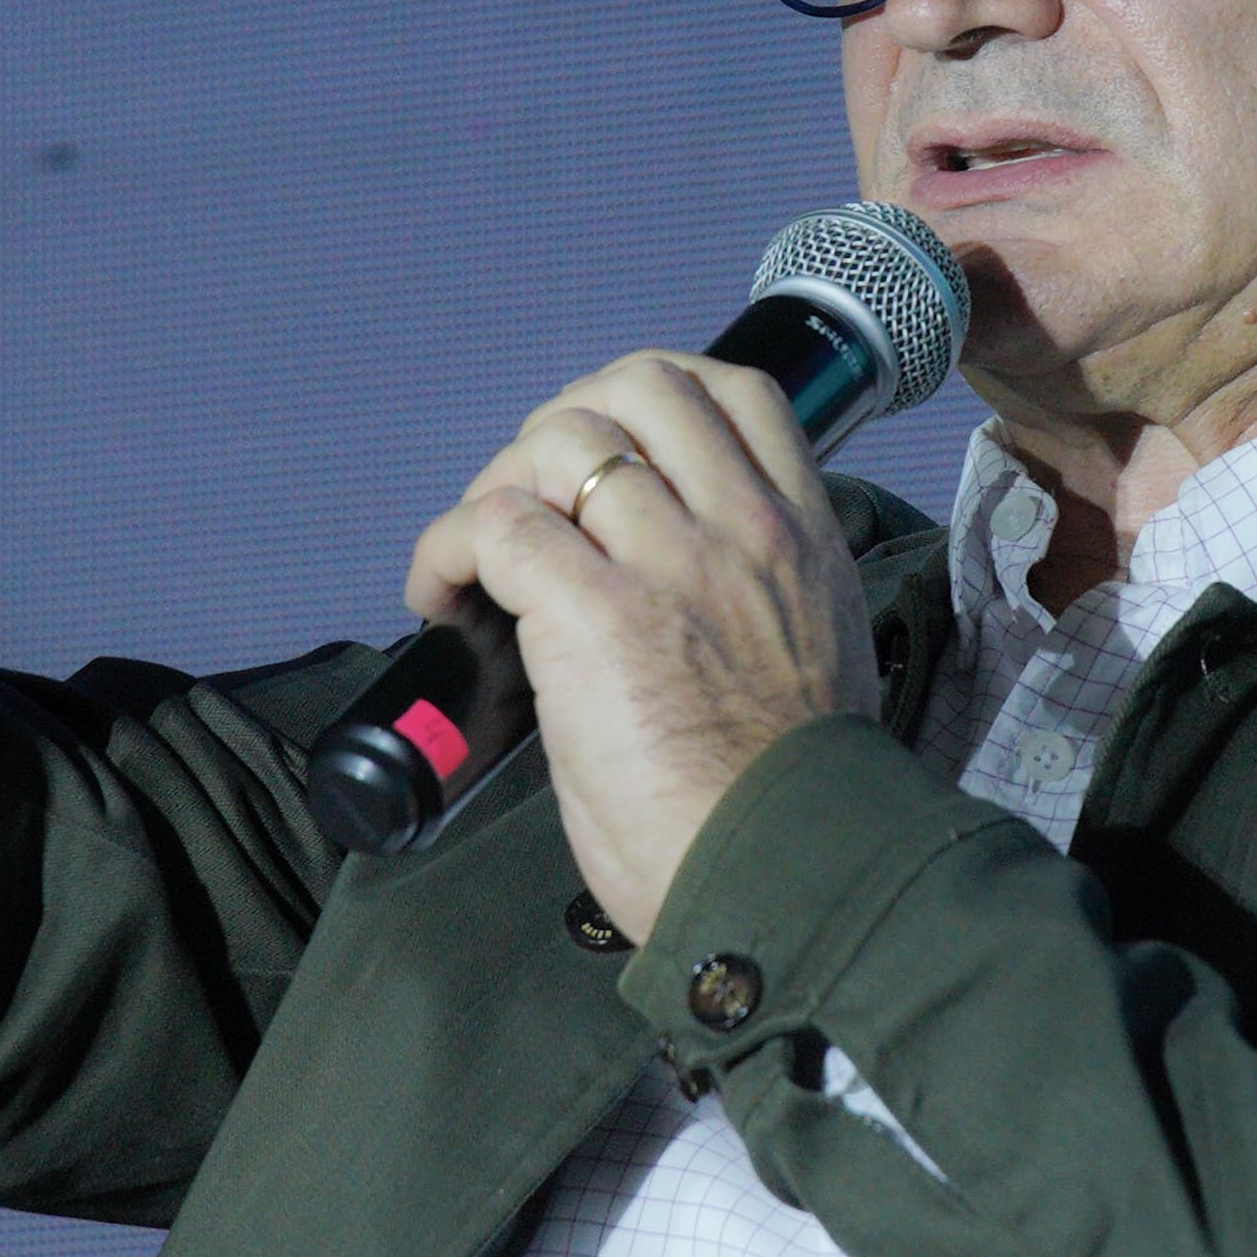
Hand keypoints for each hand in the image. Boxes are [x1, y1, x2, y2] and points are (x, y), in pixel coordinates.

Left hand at [406, 355, 877, 943]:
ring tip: (479, 560)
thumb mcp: (815, 660)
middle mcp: (742, 529)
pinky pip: (497, 527)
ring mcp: (668, 562)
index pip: (736, 393)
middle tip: (532, 501)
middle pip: (638, 385)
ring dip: (500, 485)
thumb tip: (684, 602)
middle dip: (566, 424)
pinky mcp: (592, 613)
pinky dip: (449, 549)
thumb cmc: (791, 804)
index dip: (651, 398)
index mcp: (803, 539)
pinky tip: (441, 598)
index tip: (610, 452)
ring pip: (560, 440)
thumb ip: (763, 602)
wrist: (788, 871)